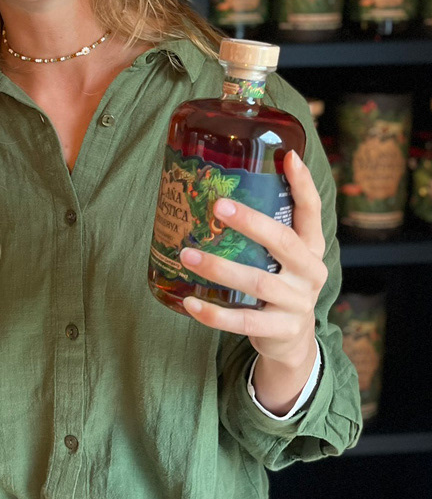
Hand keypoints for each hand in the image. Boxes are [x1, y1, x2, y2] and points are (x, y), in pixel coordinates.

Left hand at [178, 151, 325, 369]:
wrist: (292, 340)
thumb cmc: (279, 284)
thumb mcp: (281, 258)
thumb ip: (263, 230)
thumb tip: (221, 187)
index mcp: (311, 249)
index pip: (312, 212)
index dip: (303, 185)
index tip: (288, 157)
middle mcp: (310, 273)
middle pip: (283, 242)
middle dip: (251, 222)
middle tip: (218, 205)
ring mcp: (297, 303)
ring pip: (257, 282)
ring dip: (219, 268)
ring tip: (187, 254)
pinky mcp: (281, 330)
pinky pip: (244, 321)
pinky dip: (214, 314)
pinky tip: (190, 302)